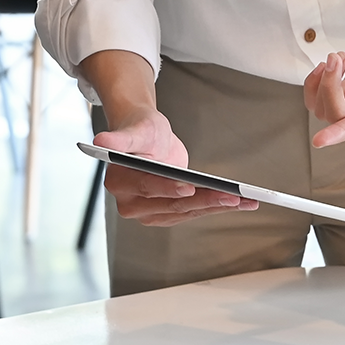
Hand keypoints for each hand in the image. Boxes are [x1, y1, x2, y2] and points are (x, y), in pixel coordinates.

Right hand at [93, 107, 257, 226]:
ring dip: (217, 206)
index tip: (188, 187)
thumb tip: (101, 142)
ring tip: (244, 200)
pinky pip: (193, 212)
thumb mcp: (134, 129)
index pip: (146, 187)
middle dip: (204, 200)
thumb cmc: (140, 130)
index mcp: (119, 182)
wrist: (147, 139)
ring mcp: (149, 213)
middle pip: (172, 203)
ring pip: (187, 211)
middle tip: (232, 196)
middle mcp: (131, 204)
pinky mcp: (167, 215)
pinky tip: (240, 203)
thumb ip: (119, 138)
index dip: (167, 188)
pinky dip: (216, 207)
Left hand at [306, 22, 344, 147]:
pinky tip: (334, 61)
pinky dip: (317, 80)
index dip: (341, 132)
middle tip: (335, 58)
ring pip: (324, 109)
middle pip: (337, 114)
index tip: (319, 141)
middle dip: (328, 88)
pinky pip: (321, 95)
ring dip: (319, 85)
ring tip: (335, 58)